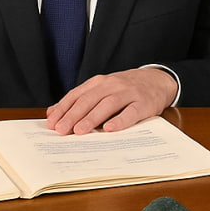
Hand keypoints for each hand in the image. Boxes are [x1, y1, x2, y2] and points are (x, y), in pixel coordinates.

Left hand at [45, 67, 178, 134]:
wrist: (158, 79)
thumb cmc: (126, 88)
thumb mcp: (102, 89)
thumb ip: (79, 99)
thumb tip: (52, 113)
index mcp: (100, 82)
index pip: (77, 95)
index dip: (63, 109)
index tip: (52, 123)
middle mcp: (112, 85)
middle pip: (89, 100)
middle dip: (74, 115)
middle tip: (62, 130)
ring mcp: (129, 93)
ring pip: (108, 104)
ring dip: (92, 118)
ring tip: (80, 131)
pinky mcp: (144, 103)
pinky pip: (131, 112)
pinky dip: (120, 120)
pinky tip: (110, 129)